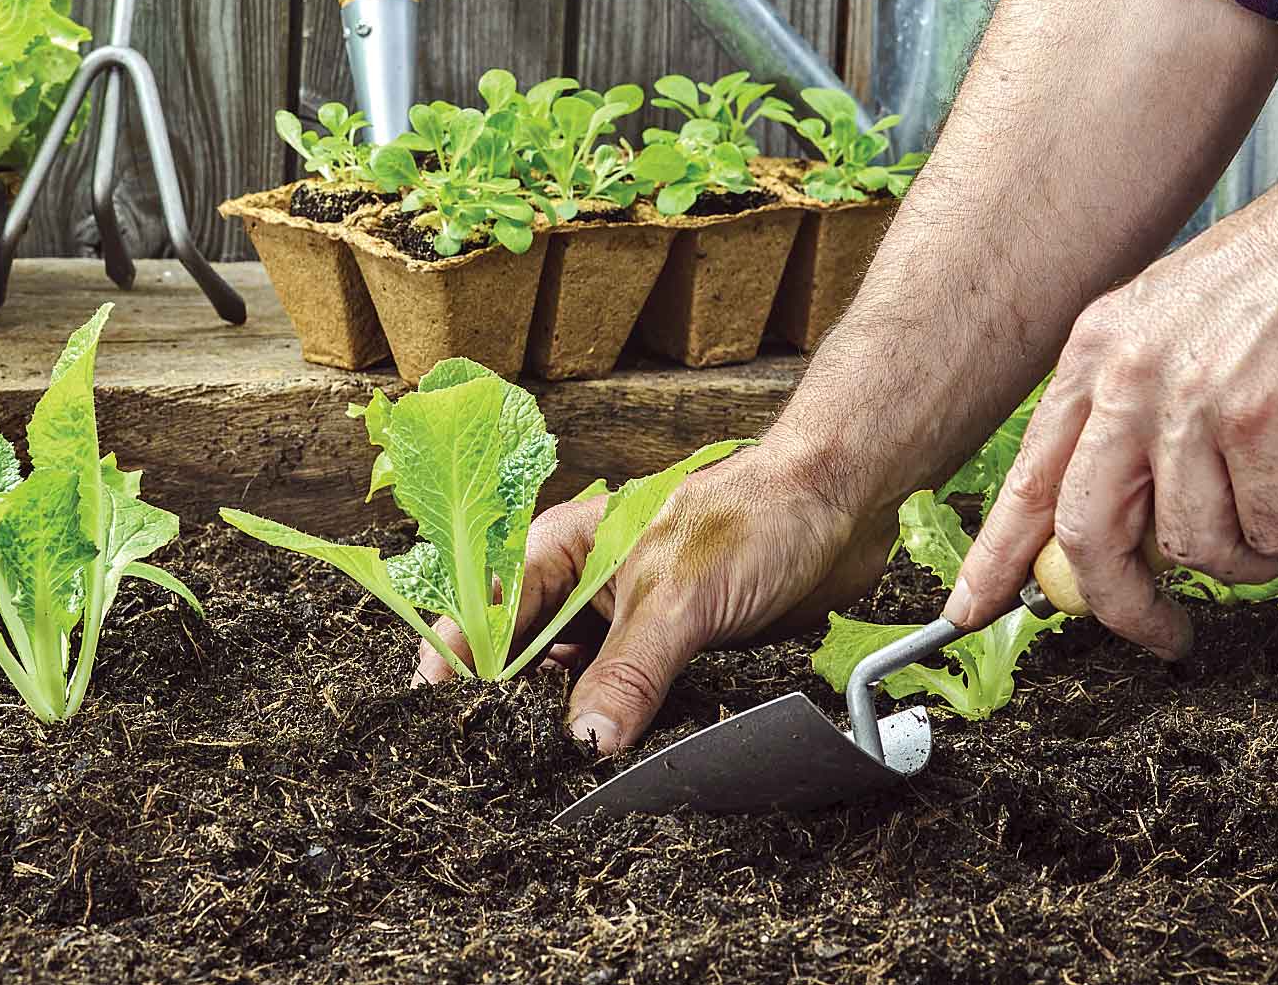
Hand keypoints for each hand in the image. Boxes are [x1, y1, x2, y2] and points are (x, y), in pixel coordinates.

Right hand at [414, 443, 891, 754]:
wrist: (838, 507)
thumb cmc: (753, 517)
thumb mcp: (678, 598)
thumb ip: (628, 672)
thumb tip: (583, 742)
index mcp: (564, 550)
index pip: (488, 611)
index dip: (458, 661)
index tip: (439, 714)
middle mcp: (585, 586)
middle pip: (524, 656)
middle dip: (510, 705)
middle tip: (499, 761)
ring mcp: (627, 620)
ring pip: (575, 683)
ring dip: (567, 723)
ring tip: (549, 772)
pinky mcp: (670, 650)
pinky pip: (628, 699)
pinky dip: (618, 729)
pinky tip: (613, 761)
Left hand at [945, 190, 1277, 655]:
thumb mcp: (1181, 323)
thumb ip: (1144, 403)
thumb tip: (1139, 504)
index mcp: (1097, 352)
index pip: (1028, 477)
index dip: (997, 556)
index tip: (972, 608)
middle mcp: (1127, 378)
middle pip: (1086, 535)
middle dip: (1122, 606)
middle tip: (1162, 634)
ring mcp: (1189, 403)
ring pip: (1193, 549)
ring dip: (1255, 563)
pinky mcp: (1260, 427)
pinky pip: (1273, 538)